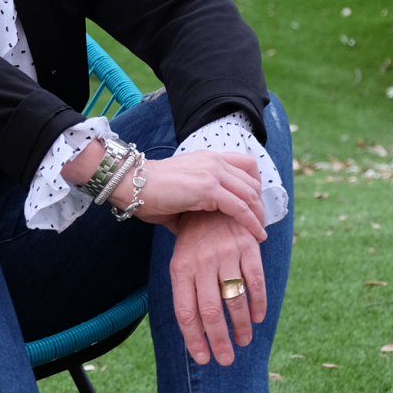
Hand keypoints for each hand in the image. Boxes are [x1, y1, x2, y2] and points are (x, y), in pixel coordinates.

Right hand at [119, 150, 265, 241]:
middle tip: (259, 223)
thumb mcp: (179, 194)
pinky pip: (240, 207)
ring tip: (260, 232)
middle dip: (259, 203)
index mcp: (208, 158)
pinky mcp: (209, 189)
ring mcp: (213, 173)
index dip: (255, 185)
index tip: (254, 205)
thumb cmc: (147, 193)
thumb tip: (194, 229)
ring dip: (259, 215)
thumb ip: (193, 205)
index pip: (245, 165)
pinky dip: (251, 222)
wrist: (132, 185)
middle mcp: (214, 161)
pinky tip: (256, 235)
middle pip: (252, 181)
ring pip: (250, 194)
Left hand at [169, 210, 266, 365]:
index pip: (185, 312)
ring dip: (241, 326)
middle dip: (219, 341)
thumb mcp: (181, 260)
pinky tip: (258, 318)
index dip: (194, 338)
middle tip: (226, 360)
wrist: (211, 199)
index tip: (203, 358)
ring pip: (235, 300)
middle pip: (211, 311)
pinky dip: (258, 304)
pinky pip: (255, 281)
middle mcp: (201, 263)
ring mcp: (225, 254)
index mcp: (180, 268)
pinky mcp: (247, 246)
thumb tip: (196, 330)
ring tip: (243, 342)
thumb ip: (187, 291)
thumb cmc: (193, 239)